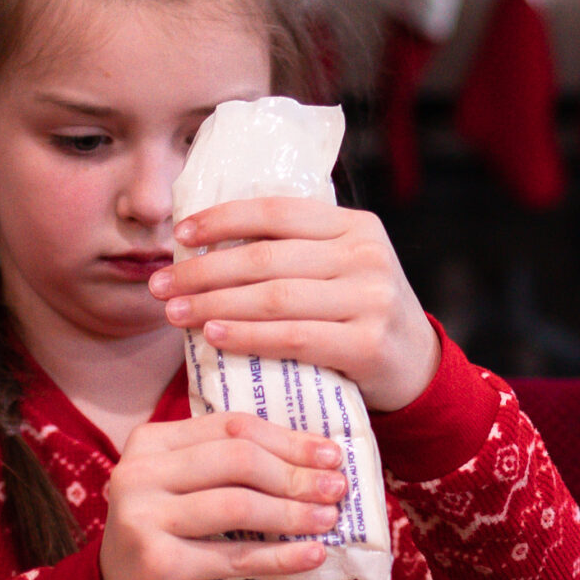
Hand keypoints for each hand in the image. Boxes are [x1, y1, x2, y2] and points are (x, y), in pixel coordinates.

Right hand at [97, 411, 348, 579]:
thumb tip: (317, 458)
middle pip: (237, 460)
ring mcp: (143, 519)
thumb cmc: (172, 534)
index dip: (288, 439)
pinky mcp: (159, 564)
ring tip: (329, 519)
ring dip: (293, 513)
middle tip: (337, 488)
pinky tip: (313, 554)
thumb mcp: (190, 488)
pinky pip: (235, 557)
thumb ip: (233, 466)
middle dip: (295, 474)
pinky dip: (281, 556)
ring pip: (238, 506)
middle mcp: (138, 473)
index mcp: (151, 442)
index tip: (330, 455)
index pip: (231, 427)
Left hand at [151, 198, 441, 411]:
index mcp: (356, 225)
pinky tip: (213, 335)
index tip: (180, 234)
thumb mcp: (342, 268)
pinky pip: (293, 338)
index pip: (278, 210)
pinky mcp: (367, 344)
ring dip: (215, 304)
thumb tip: (208, 244)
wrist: (418, 368)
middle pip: (267, 257)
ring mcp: (371, 300)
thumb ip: (297, 250)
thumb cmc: (360, 315)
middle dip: (204, 271)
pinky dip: (247, 336)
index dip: (223, 219)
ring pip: (275, 297)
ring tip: (176, 312)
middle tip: (161, 284)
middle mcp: (367, 256)